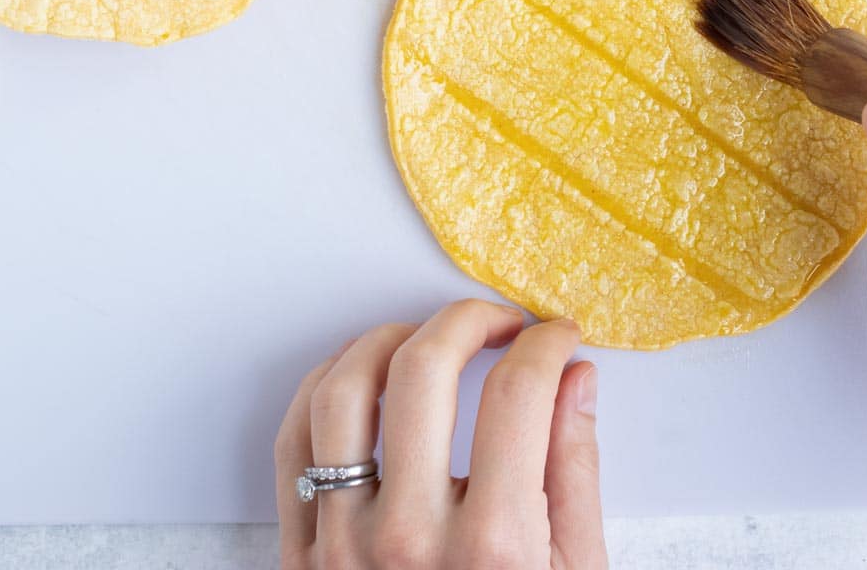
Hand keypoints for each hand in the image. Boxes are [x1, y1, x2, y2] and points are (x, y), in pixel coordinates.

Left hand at [274, 299, 605, 569]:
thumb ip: (573, 470)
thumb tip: (574, 377)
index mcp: (492, 545)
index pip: (517, 392)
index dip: (546, 344)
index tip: (557, 339)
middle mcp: (409, 538)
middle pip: (424, 371)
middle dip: (470, 320)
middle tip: (499, 324)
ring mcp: (342, 547)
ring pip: (341, 391)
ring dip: (388, 340)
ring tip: (428, 341)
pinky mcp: (300, 558)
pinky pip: (291, 443)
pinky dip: (323, 388)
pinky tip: (366, 379)